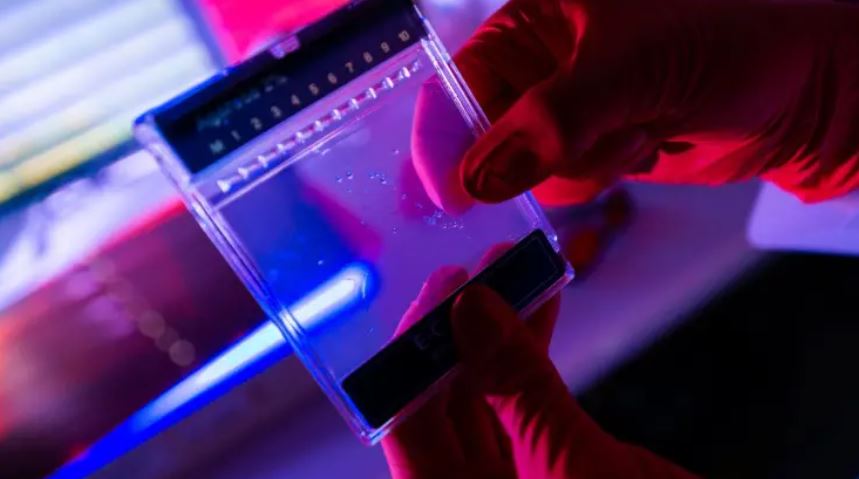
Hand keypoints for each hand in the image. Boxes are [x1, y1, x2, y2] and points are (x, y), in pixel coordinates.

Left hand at [383, 252, 696, 478]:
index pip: (406, 425)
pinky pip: (528, 405)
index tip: (440, 292)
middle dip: (459, 332)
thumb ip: (518, 389)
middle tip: (476, 271)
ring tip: (511, 271)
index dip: (414, 354)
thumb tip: (472, 311)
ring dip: (499, 334)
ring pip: (488, 398)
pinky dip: (533, 356)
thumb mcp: (574, 467)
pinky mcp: (550, 469)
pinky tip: (541, 307)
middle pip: (443, 405)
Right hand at [413, 0, 858, 207]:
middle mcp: (542, 63)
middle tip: (593, 141)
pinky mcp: (592, 146)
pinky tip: (647, 142)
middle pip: (485, 133)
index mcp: (534, 20)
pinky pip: (563, 182)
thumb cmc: (728, 44)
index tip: (445, 193)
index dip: (444, 137)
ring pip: (525, 167)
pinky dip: (600, 175)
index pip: (458, 82)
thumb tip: (477, 178)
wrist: (800, 93)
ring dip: (581, 164)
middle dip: (528, 156)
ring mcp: (567, 110)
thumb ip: (549, 122)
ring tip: (639, 128)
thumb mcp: (631, 70)